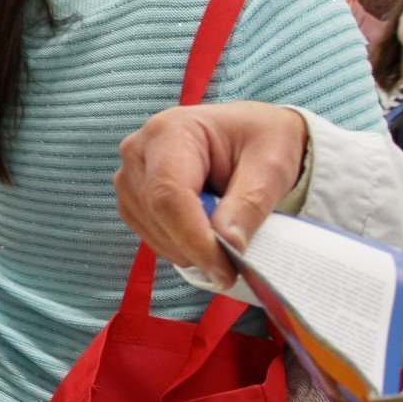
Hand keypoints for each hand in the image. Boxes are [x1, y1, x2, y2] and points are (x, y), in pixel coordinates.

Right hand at [113, 103, 308, 287]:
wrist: (253, 135)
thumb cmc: (263, 140)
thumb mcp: (270, 167)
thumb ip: (248, 205)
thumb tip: (228, 246)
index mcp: (171, 131)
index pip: (169, 194)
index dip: (194, 238)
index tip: (224, 270)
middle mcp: (139, 151)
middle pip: (157, 215)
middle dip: (195, 249)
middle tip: (234, 267)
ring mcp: (131, 176)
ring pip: (151, 231)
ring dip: (188, 249)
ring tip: (224, 245)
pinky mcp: (134, 199)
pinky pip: (150, 235)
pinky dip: (180, 247)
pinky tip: (205, 238)